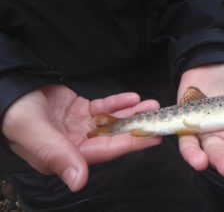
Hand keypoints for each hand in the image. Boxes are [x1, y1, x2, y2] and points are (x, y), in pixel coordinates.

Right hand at [2, 85, 160, 190]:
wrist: (9, 92)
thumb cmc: (17, 115)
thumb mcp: (35, 134)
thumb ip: (58, 156)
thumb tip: (79, 182)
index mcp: (68, 156)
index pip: (105, 151)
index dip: (130, 144)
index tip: (152, 138)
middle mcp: (77, 143)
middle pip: (113, 137)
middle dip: (136, 128)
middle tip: (158, 119)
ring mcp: (80, 126)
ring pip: (111, 121)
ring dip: (131, 113)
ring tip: (151, 104)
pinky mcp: (81, 111)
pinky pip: (102, 107)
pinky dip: (116, 102)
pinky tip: (132, 97)